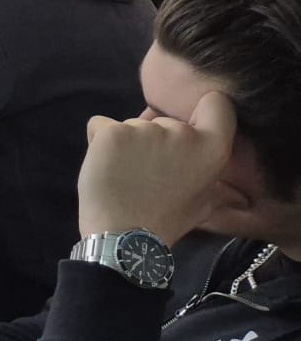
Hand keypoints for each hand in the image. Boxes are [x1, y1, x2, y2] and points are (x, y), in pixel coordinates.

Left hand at [78, 93, 242, 245]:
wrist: (123, 236)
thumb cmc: (166, 220)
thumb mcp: (205, 202)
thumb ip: (220, 184)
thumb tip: (241, 194)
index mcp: (212, 148)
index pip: (216, 104)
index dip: (203, 111)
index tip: (191, 126)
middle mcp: (182, 133)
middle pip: (165, 119)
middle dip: (155, 140)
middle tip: (149, 173)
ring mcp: (145, 130)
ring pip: (133, 125)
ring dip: (127, 143)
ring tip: (126, 175)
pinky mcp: (112, 132)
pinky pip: (101, 125)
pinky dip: (99, 141)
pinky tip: (104, 166)